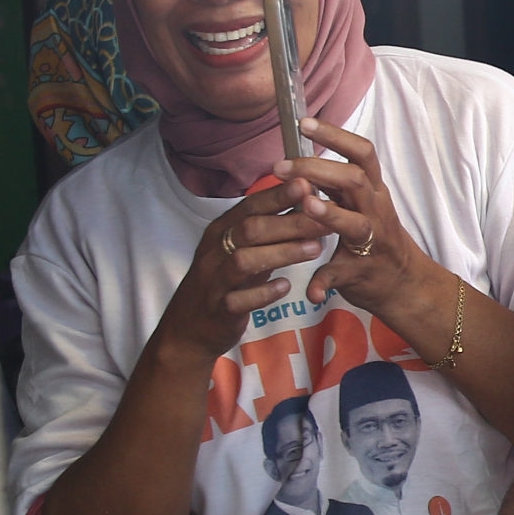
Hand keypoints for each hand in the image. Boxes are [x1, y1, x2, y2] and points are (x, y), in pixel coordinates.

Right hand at [152, 179, 329, 368]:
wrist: (189, 329)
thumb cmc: (224, 283)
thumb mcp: (241, 251)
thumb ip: (267, 231)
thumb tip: (302, 204)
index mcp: (221, 232)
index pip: (250, 207)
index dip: (278, 195)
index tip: (308, 184)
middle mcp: (215, 252)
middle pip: (250, 229)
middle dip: (289, 223)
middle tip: (324, 220)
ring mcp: (214, 282)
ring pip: (244, 261)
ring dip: (281, 253)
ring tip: (314, 249)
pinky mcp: (219, 310)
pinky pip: (239, 300)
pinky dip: (263, 293)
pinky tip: (285, 286)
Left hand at [287, 118, 432, 323]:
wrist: (405, 283)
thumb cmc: (377, 238)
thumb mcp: (362, 204)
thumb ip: (335, 185)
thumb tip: (302, 160)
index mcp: (373, 191)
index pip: (360, 153)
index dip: (334, 135)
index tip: (304, 123)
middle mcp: (376, 211)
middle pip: (353, 180)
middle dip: (316, 169)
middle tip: (281, 166)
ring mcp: (372, 242)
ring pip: (355, 223)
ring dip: (329, 214)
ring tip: (304, 204)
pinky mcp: (362, 272)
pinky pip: (341, 275)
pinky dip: (323, 283)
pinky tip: (309, 291)